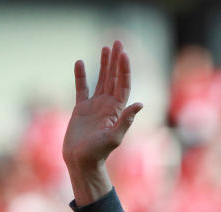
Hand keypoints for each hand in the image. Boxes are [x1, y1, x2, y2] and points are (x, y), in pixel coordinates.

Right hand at [62, 41, 142, 203]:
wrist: (81, 161)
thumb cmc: (98, 153)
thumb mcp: (114, 137)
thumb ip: (126, 120)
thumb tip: (140, 104)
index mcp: (117, 110)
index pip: (123, 85)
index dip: (124, 69)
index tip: (123, 53)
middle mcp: (108, 106)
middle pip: (114, 78)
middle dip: (116, 60)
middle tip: (117, 42)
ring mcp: (94, 106)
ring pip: (100, 79)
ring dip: (103, 64)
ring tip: (104, 47)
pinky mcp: (80, 109)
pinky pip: (82, 88)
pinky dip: (80, 75)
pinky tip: (80, 62)